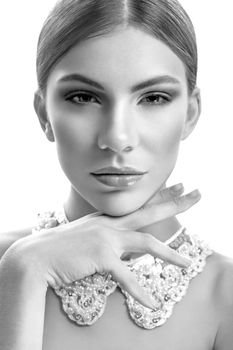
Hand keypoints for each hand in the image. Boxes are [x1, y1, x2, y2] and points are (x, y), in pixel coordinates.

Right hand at [9, 183, 200, 309]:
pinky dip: (139, 291)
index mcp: (106, 219)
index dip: (161, 194)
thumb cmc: (61, 248)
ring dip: (170, 255)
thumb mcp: (88, 237)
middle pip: (149, 211)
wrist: (36, 256)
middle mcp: (109, 224)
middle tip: (197, 193)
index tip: (179, 187)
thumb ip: (110, 240)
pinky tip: (152, 303)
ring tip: (189, 264)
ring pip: (146, 243)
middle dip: (175, 202)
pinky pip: (126, 276)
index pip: (140, 203)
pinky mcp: (100, 256)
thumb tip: (130, 249)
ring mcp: (106, 238)